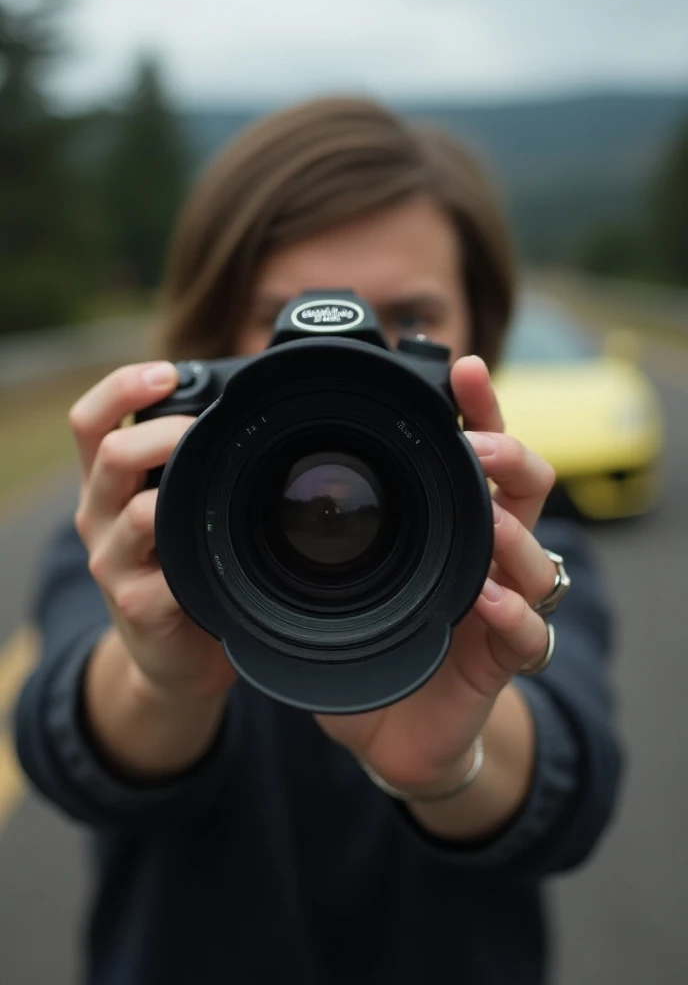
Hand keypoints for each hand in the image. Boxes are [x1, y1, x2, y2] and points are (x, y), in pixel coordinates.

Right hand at [70, 361, 237, 703]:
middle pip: (111, 454)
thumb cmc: (180, 567)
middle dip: (167, 431)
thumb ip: (188, 465)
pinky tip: (223, 556)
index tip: (166, 373)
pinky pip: (165, 572)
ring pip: (139, 512)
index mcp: (107, 483)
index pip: (90, 421)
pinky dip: (197, 558)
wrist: (171, 655)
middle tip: (210, 431)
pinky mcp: (136, 604)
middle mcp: (99, 516)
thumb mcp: (173, 507)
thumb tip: (249, 406)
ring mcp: (112, 562)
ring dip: (184, 492)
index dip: (121, 389)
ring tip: (223, 489)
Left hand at [315, 355, 556, 796]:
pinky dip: (514, 615)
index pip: (478, 451)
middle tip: (479, 446)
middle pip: (528, 488)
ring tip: (489, 522)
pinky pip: (528, 635)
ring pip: (538, 557)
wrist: (386, 727)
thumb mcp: (336, 578)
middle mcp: (485, 556)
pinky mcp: (500, 661)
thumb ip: (314, 533)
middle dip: (510, 457)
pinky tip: (490, 601)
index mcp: (449, 523)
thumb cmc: (366, 640)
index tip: (464, 367)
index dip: (480, 407)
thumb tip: (250, 477)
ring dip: (515, 534)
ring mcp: (500, 606)